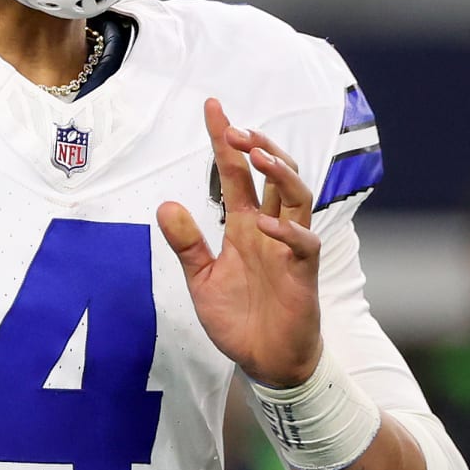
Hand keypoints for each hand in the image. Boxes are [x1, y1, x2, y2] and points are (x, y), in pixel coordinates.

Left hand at [157, 98, 322, 387]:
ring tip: (257, 156)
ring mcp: (289, 248)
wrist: (266, 363)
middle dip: (258, 146)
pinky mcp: (303, 274)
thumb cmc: (239, 319)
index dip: (225, 140)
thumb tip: (165, 204)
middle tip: (236, 130)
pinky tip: (265, 223)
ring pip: (297, 196)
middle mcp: (269, 228)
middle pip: (273, 173)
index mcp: (243, 225)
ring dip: (280, 172)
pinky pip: (304, 244)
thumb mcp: (200, 279)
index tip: (213, 107)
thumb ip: (187, 243)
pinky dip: (287, 231)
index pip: (235, 173)